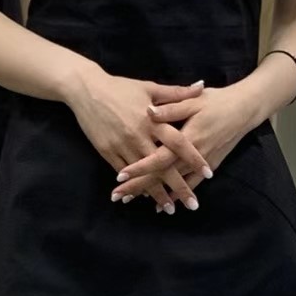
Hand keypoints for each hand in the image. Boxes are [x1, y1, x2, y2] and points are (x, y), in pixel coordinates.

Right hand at [66, 68, 205, 212]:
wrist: (86, 90)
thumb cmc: (121, 87)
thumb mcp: (150, 88)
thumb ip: (177, 93)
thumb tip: (202, 87)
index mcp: (152, 119)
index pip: (179, 142)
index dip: (193, 158)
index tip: (208, 173)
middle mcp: (139, 135)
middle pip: (163, 166)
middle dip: (178, 187)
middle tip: (193, 204)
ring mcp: (122, 146)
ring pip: (144, 175)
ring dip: (157, 193)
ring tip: (170, 208)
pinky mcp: (108, 152)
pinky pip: (125, 173)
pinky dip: (136, 185)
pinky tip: (145, 197)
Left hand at [110, 83, 257, 208]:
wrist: (244, 110)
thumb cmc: (217, 102)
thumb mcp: (194, 101)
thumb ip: (171, 108)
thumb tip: (148, 111)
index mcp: (186, 137)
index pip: (159, 157)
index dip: (140, 167)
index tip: (121, 175)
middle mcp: (193, 156)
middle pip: (163, 175)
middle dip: (140, 186)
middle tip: (118, 196)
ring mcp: (202, 164)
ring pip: (175, 183)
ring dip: (154, 194)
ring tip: (132, 201)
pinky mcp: (209, 167)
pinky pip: (190, 184)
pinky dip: (176, 195)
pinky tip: (162, 204)